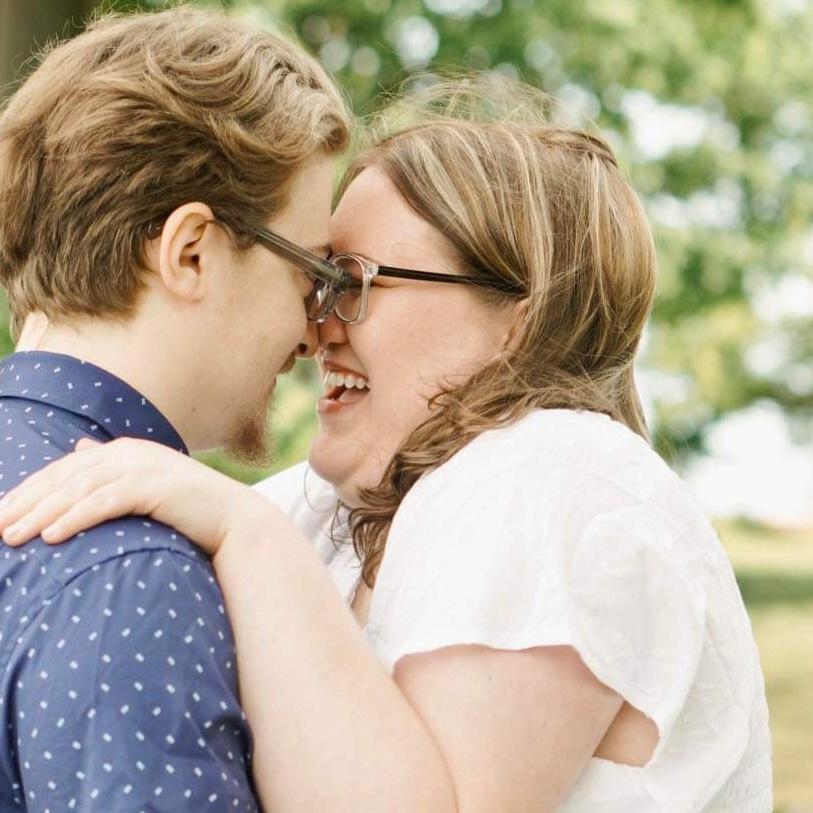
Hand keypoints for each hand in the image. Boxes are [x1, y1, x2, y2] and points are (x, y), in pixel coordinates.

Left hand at [0, 437, 276, 554]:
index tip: (2, 511)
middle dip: (27, 501)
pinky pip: (104, 502)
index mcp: (124, 451)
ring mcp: (142, 467)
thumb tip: (82, 445)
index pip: (66, 468)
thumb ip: (112, 468)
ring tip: (13, 536)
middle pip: (66, 476)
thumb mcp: (146, 482)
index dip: (31, 489)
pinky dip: (75, 517)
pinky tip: (51, 535)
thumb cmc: (189, 508)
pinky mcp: (154, 486)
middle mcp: (129, 452)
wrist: (234, 519)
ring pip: (79, 489)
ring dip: (42, 512)